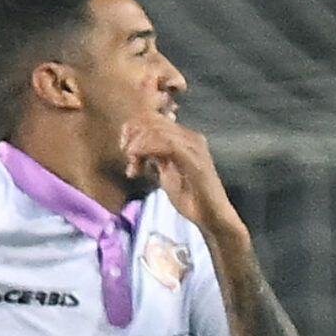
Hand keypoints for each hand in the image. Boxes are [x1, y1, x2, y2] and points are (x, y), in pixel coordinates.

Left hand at [119, 116, 245, 243]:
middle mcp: (192, 138)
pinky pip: (167, 144)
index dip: (134, 127)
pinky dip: (147, 149)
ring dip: (138, 144)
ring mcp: (195, 148)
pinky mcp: (195, 160)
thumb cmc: (190, 196)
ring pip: (158, 130)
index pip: (155, 119)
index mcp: (186, 138)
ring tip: (132, 162)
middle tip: (126, 154)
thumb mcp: (166, 170)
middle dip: (134, 135)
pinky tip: (138, 161)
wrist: (211, 216)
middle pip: (154, 121)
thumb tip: (139, 141)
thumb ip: (155, 154)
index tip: (124, 146)